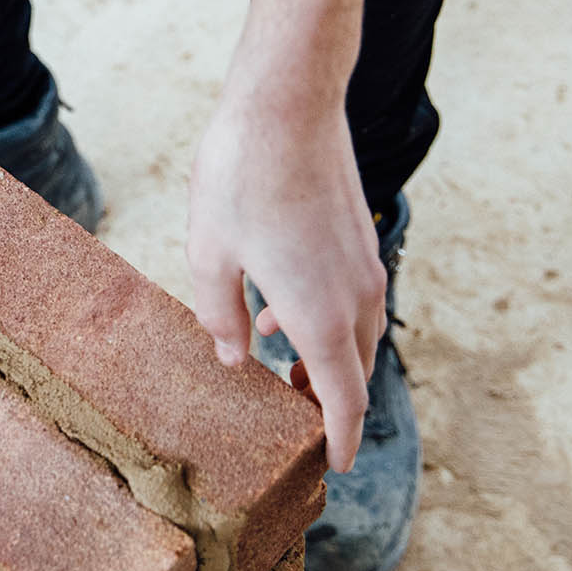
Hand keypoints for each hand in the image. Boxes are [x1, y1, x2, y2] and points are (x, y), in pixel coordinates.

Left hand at [186, 74, 386, 472]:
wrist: (287, 104)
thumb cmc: (240, 177)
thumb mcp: (209, 254)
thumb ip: (220, 316)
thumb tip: (236, 360)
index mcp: (319, 314)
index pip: (343, 400)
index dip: (338, 440)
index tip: (330, 466)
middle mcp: (354, 296)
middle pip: (353, 372)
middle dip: (328, 403)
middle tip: (296, 425)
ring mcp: (362, 264)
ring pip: (355, 334)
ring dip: (325, 360)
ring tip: (283, 372)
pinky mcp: (357, 237)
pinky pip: (350, 299)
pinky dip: (324, 321)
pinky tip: (277, 311)